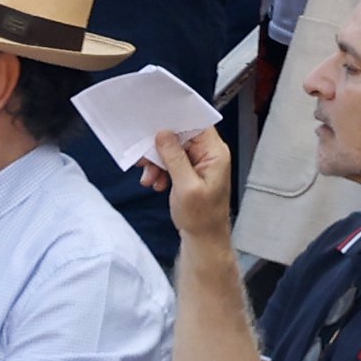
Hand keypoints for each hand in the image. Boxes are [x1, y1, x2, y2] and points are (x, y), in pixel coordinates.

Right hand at [141, 127, 232, 242]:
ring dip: (158, 162)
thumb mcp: (186, 187)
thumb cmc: (202, 217)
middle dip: (160, 148)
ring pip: (173, 150)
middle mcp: (209, 155)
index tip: (157, 125)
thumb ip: (175, 158)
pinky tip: (155, 182)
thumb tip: (164, 135)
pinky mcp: (190, 172)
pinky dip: (160, 170)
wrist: (203, 238)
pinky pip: (172, 162)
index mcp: (215, 153)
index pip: (198, 125)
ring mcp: (200, 163)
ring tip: (150, 178)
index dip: (177, 122)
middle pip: (182, 137)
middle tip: (145, 159)